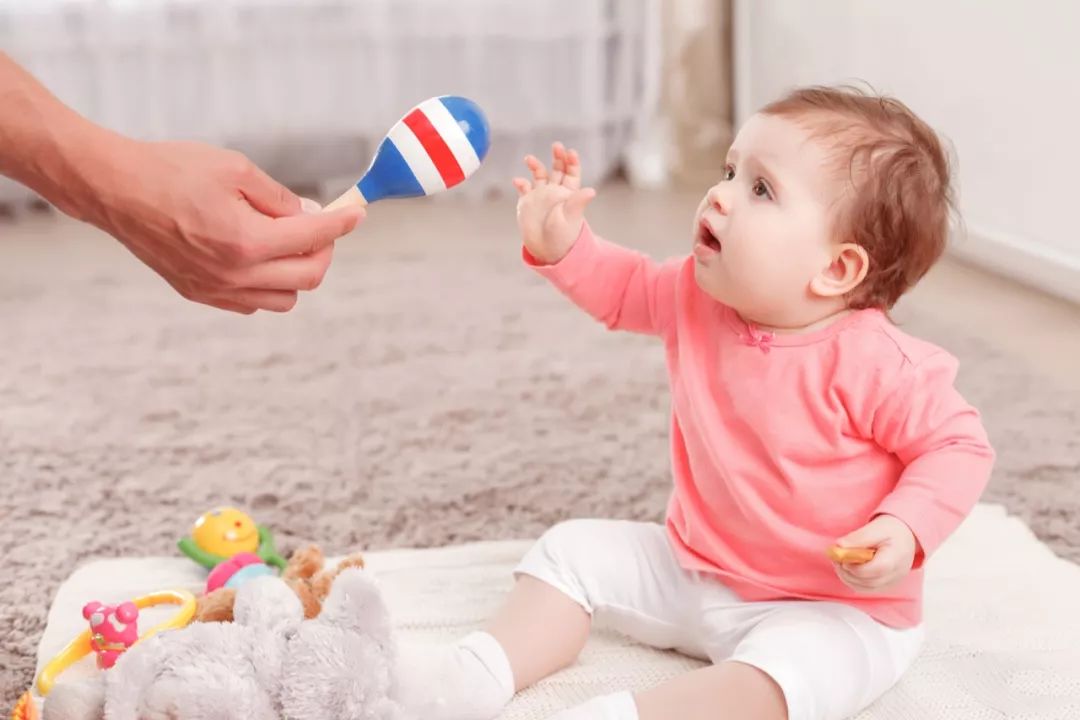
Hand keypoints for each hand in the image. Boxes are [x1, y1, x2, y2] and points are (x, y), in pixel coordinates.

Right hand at [82, 138, 364, 313]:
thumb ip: (280, 198)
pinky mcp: (200, 294)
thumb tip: (312, 216)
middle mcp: (234, 274)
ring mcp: (216, 290)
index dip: (342, 224)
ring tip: (285, 240)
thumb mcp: (236, 169)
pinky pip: (254, 303)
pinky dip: (268, 284)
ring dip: (297, 272)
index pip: (314, 238)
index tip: (357, 213)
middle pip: (308, 277)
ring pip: (285, 298)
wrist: (114, 189)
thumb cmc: (171, 170)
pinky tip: (257, 255)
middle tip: (319, 227)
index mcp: (246, 240)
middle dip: (324, 250)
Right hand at [512, 142, 595, 264]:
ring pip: (538, 174)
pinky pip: (523, 188)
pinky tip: (518, 181)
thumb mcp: (571, 217)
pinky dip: (520, 182)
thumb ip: (578, 202)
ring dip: (535, 165)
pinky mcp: (527, 202)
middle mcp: (555, 192)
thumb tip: (592, 191)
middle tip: (557, 146)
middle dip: (557, 157)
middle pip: (557, 169)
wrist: (547, 251)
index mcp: (569, 194)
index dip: (572, 161)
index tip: (570, 152)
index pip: (572, 173)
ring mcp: (540, 196)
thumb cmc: (563, 236)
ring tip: (528, 159)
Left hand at [831, 514, 918, 592]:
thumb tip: (839, 546)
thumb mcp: (876, 528)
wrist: (906, 535)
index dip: (855, 566)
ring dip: (847, 577)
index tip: (842, 556)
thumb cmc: (892, 530)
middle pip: (867, 582)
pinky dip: (853, 581)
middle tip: (836, 559)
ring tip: (840, 562)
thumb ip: (858, 538)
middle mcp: (895, 575)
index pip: (874, 570)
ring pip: (864, 588)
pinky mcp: (885, 584)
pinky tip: (847, 568)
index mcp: (895, 559)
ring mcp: (891, 582)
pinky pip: (866, 588)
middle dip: (847, 572)